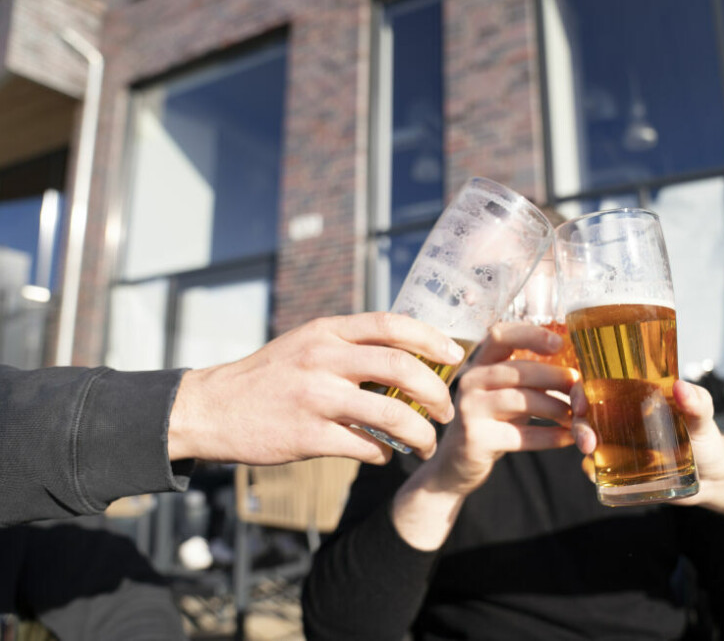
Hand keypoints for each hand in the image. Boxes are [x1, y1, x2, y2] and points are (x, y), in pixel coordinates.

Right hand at [167, 312, 464, 464]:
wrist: (212, 409)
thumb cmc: (268, 377)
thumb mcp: (307, 344)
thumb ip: (350, 346)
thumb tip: (408, 355)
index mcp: (327, 332)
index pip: (393, 324)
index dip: (432, 339)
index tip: (455, 356)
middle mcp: (324, 359)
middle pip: (402, 367)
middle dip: (436, 392)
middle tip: (446, 411)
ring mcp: (316, 398)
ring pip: (392, 414)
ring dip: (421, 434)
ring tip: (427, 444)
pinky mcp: (308, 437)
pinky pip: (366, 447)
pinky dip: (384, 454)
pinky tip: (384, 455)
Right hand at [422, 323, 581, 495]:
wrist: (458, 465)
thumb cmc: (493, 422)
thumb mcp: (508, 392)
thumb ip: (532, 378)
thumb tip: (579, 372)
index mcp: (480, 363)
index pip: (500, 334)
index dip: (531, 334)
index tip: (560, 343)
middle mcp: (470, 381)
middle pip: (518, 370)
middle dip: (556, 377)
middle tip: (580, 387)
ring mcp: (470, 409)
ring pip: (521, 400)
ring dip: (556, 408)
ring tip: (577, 417)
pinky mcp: (476, 439)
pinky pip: (521, 435)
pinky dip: (550, 436)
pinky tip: (568, 437)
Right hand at [571, 379, 723, 503]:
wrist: (713, 477)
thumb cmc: (705, 438)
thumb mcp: (703, 417)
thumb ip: (697, 402)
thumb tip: (681, 387)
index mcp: (632, 397)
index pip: (598, 385)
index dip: (581, 390)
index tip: (582, 401)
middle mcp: (619, 418)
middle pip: (584, 414)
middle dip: (579, 425)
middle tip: (588, 441)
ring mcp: (616, 444)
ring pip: (586, 438)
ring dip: (581, 443)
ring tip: (591, 454)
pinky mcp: (618, 469)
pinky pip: (595, 468)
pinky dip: (590, 470)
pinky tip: (594, 473)